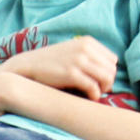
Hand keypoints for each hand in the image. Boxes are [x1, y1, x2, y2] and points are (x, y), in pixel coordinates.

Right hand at [0, 35, 116, 99]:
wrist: (27, 66)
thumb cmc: (50, 63)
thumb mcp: (72, 51)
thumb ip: (89, 57)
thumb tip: (110, 73)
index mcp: (87, 41)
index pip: (112, 60)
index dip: (107, 73)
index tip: (98, 81)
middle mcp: (85, 48)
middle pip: (112, 70)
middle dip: (107, 83)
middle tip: (96, 90)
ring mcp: (78, 60)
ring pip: (107, 78)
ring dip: (102, 89)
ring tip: (92, 93)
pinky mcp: (71, 73)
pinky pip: (94, 88)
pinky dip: (94, 95)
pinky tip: (87, 97)